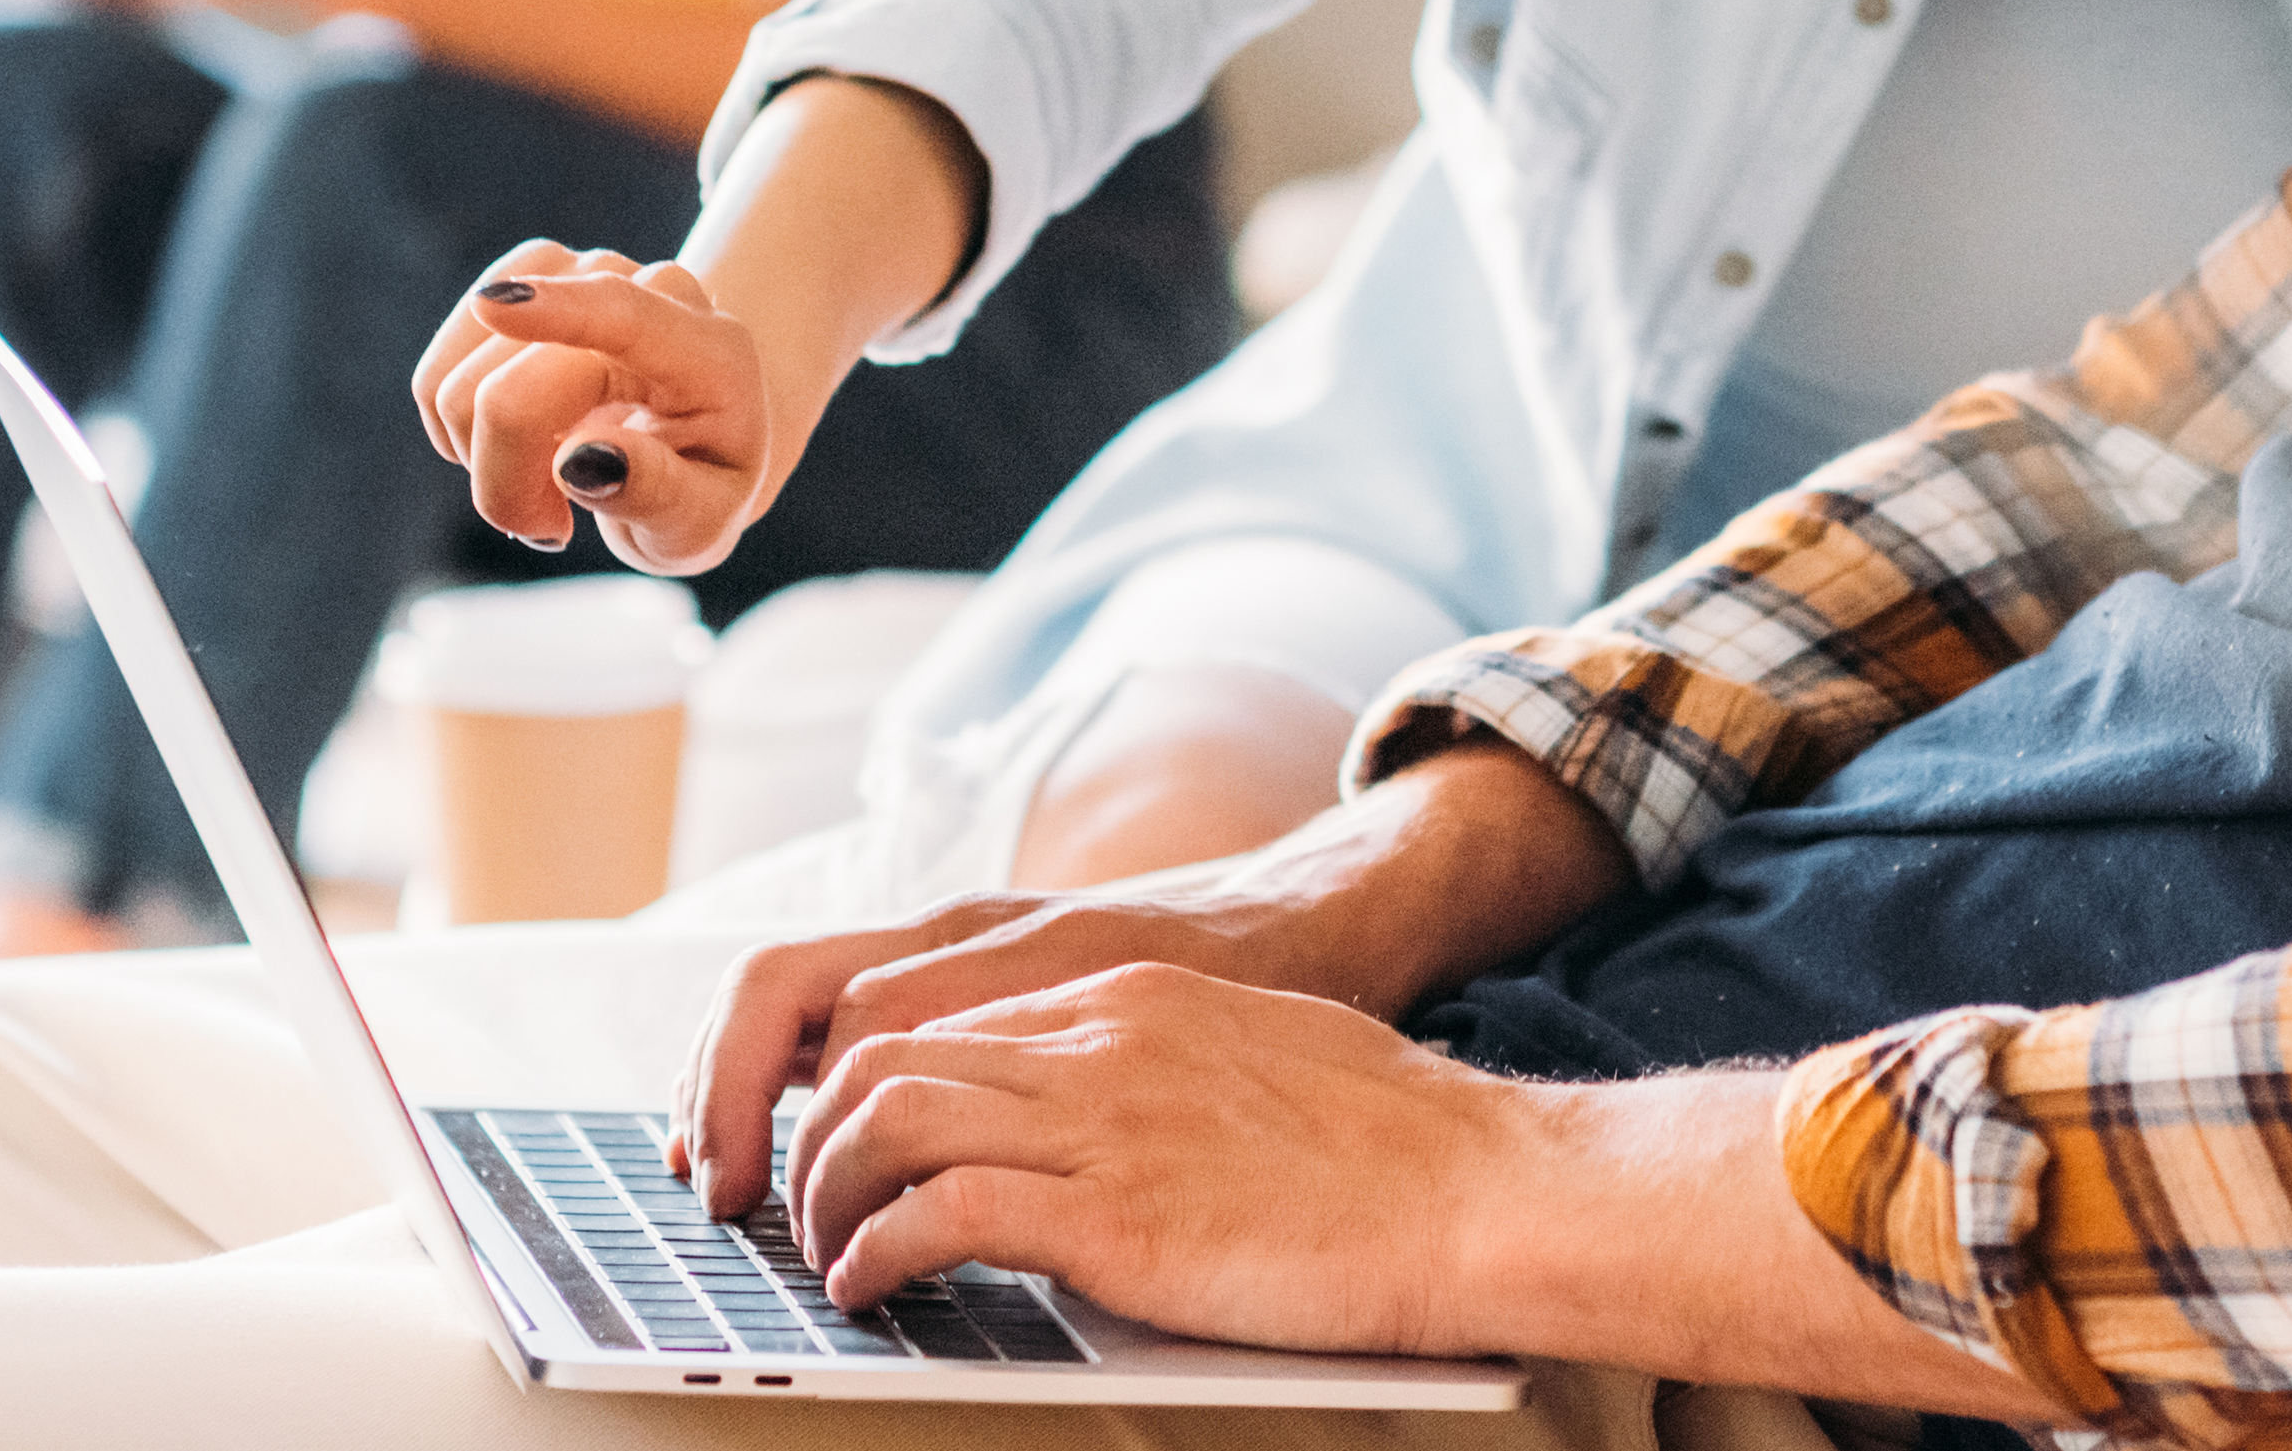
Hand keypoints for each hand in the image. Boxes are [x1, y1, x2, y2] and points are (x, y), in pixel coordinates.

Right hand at [413, 254, 781, 571]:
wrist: (701, 437)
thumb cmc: (702, 485)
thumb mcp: (701, 521)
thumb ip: (657, 493)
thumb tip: (582, 460)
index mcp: (708, 352)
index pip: (624, 314)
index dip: (559, 311)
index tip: (496, 307)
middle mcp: (643, 291)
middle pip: (514, 392)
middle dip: (508, 484)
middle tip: (549, 526)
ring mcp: (579, 272)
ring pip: (458, 384)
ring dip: (483, 459)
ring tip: (546, 483)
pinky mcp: (524, 277)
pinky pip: (437, 374)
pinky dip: (459, 428)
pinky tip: (516, 445)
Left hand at [780, 965, 1566, 1353]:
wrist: (1476, 1190)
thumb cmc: (1398, 1146)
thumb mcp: (1260, 1056)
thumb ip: (1170, 1068)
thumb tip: (1121, 1121)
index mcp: (1134, 1000)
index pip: (945, 1016)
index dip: (874, 1086)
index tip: (856, 1149)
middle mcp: (1101, 1043)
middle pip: (889, 1054)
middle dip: (822, 1136)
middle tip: (815, 1209)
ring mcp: (1106, 1123)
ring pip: (887, 1118)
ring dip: (830, 1194)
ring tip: (830, 1253)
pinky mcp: (1115, 1217)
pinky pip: (940, 1214)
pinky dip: (879, 1254)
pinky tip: (876, 1290)